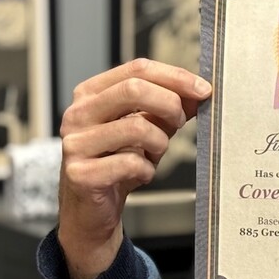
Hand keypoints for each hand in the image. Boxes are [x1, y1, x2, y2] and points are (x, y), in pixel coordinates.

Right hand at [57, 59, 209, 278]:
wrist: (92, 210)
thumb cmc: (119, 163)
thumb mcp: (147, 128)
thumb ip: (168, 108)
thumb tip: (199, 92)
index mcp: (91, 94)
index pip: (137, 69)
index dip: (175, 77)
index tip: (204, 89)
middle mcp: (78, 113)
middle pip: (134, 89)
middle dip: (169, 105)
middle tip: (179, 123)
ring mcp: (75, 143)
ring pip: (136, 127)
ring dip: (160, 142)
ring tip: (155, 154)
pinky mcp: (80, 173)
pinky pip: (130, 163)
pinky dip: (147, 171)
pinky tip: (139, 175)